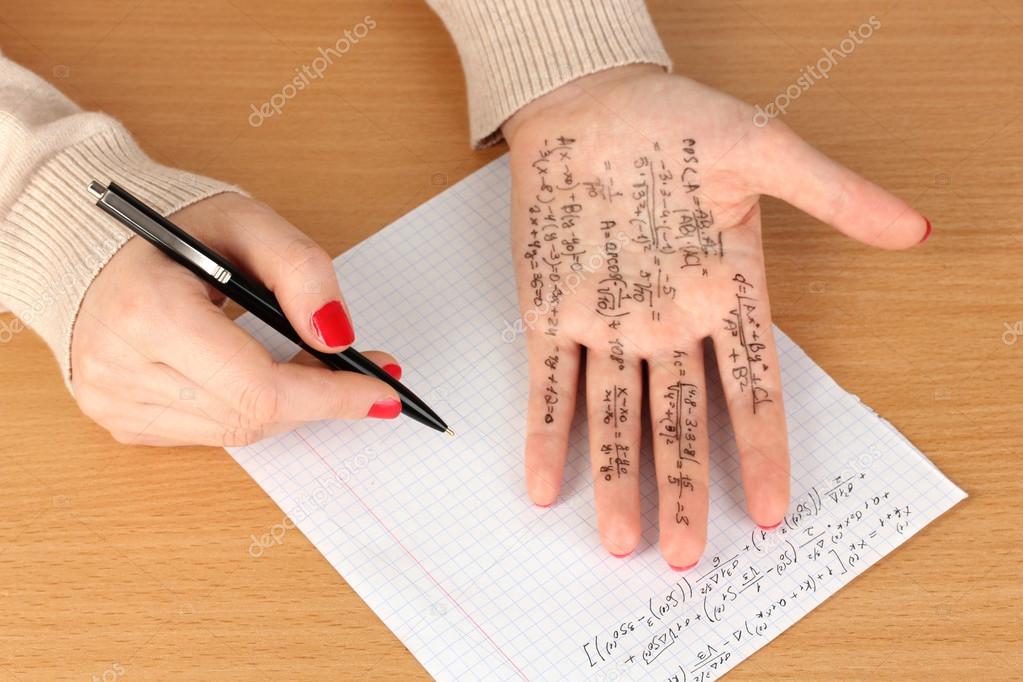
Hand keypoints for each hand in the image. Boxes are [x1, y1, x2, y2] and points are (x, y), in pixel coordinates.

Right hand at [71, 192, 402, 446]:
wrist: (90, 241)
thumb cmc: (173, 226)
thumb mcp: (247, 222)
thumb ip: (301, 270)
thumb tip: (338, 338)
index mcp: (148, 313)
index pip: (259, 388)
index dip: (331, 397)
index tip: (382, 394)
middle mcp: (120, 367)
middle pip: (253, 416)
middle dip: (318, 398)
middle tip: (355, 370)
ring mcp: (113, 400)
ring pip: (236, 432)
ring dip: (287, 405)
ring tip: (309, 367)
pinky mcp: (118, 418)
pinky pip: (209, 433)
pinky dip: (247, 409)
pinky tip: (257, 376)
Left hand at [503, 65, 927, 567]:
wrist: (589, 102)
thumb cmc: (676, 121)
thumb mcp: (762, 151)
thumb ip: (830, 193)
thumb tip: (910, 227)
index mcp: (724, 293)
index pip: (751, 388)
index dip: (762, 450)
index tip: (774, 511)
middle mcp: (668, 323)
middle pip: (682, 421)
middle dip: (684, 488)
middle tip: (688, 557)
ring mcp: (607, 323)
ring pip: (616, 414)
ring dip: (616, 478)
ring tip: (622, 542)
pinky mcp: (551, 311)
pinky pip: (550, 380)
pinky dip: (546, 430)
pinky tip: (546, 484)